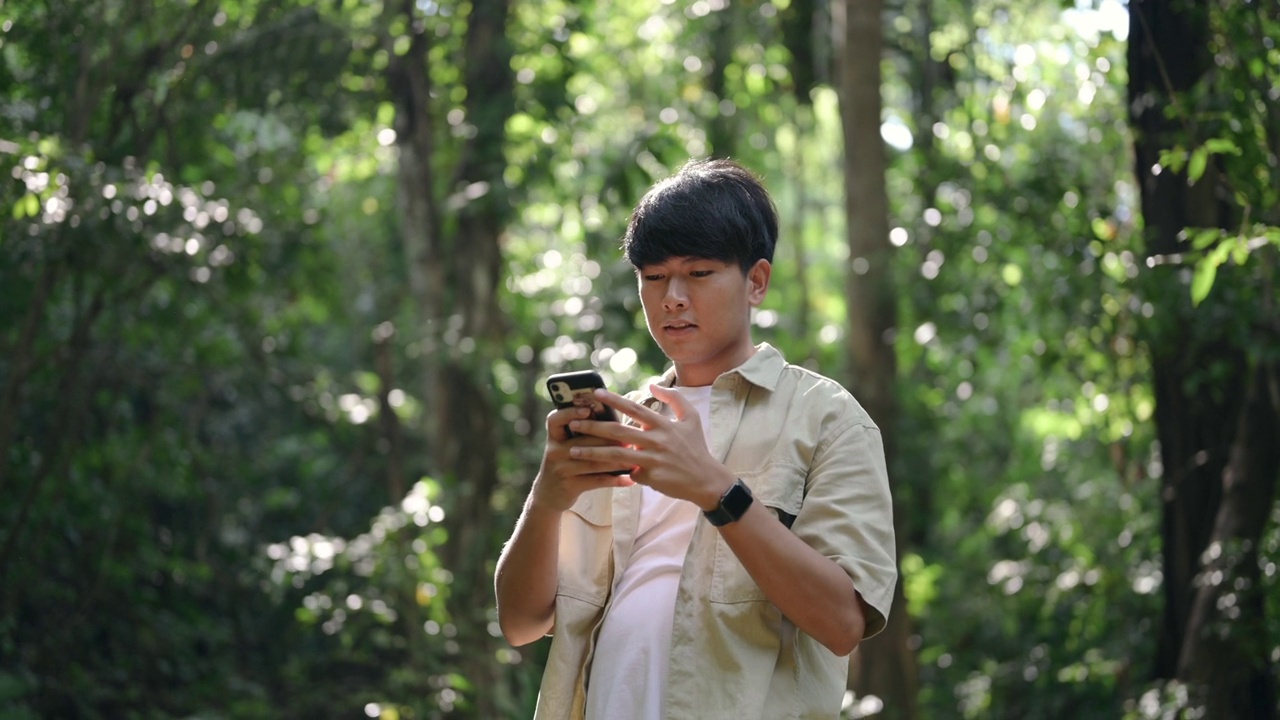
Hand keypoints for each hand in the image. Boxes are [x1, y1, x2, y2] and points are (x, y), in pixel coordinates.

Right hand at [528, 405, 633, 512]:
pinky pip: (596, 481)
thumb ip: (582, 434)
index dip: (570, 413)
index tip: (587, 409)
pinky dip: (615, 480)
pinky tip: (629, 480)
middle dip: (610, 440)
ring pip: (593, 462)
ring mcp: (561, 469)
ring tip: (634, 458)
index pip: (555, 420)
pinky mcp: (569, 486)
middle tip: (631, 438)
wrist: (548, 495)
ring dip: (617, 461)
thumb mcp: (565, 447)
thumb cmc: (565, 464)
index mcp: (554, 437)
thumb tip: (614, 421)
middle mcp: (554, 451)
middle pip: (584, 441)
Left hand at [567, 385, 734, 509]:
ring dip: (591, 452)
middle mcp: (655, 441)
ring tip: (572, 450)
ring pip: (614, 455)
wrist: (706, 480)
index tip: (595, 394)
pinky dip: (614, 472)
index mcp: (663, 424)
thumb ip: (674, 399)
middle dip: (592, 426)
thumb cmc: (696, 448)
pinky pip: (626, 473)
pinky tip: (595, 472)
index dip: (613, 400)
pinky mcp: (649, 478)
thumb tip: (652, 385)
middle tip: (573, 423)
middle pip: (617, 431)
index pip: (633, 408)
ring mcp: (651, 460)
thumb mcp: (692, 418)